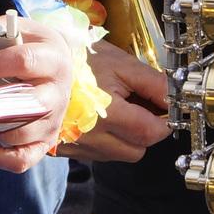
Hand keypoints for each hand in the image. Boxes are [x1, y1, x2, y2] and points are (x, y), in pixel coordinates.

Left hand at [0, 14, 74, 171]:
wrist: (51, 61)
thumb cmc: (23, 43)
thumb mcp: (5, 28)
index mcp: (53, 58)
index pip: (25, 62)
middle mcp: (59, 93)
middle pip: (32, 105)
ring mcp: (54, 121)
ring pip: (23, 136)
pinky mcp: (45, 142)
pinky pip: (22, 160)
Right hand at [56, 42, 169, 163]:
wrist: (36, 63)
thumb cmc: (78, 59)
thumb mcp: (120, 63)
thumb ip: (152, 84)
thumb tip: (176, 100)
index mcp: (108, 114)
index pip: (152, 133)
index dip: (164, 121)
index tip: (163, 108)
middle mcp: (93, 136)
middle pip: (137, 150)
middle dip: (145, 131)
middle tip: (138, 106)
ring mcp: (79, 145)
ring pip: (119, 154)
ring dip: (125, 138)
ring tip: (116, 110)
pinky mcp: (68, 148)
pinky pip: (98, 153)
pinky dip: (105, 140)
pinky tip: (99, 118)